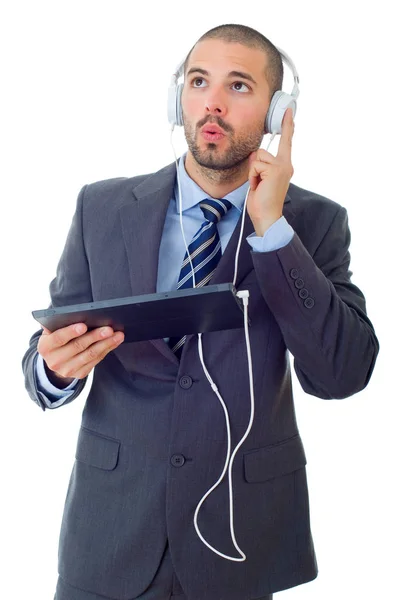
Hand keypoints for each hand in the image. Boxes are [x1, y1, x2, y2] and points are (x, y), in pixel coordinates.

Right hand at [37, 323, 124, 383]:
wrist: (57, 360)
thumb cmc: (57, 339)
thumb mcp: (52, 331)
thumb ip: (58, 323)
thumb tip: (72, 313)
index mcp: (45, 347)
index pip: (58, 338)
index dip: (71, 332)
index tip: (84, 325)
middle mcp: (54, 361)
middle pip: (78, 347)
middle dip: (95, 336)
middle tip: (108, 329)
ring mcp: (67, 370)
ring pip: (90, 355)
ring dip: (106, 344)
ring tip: (118, 335)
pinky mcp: (80, 374)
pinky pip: (96, 360)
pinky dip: (107, 349)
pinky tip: (115, 342)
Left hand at [247, 107, 294, 235]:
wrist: (267, 217)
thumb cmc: (262, 203)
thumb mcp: (259, 180)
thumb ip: (259, 166)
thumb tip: (254, 155)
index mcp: (284, 167)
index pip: (285, 143)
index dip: (287, 126)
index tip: (288, 111)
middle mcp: (286, 165)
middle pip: (261, 152)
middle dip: (255, 167)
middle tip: (260, 185)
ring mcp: (282, 167)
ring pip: (257, 158)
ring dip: (254, 173)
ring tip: (260, 186)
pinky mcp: (275, 169)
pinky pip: (255, 165)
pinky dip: (253, 176)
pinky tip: (259, 186)